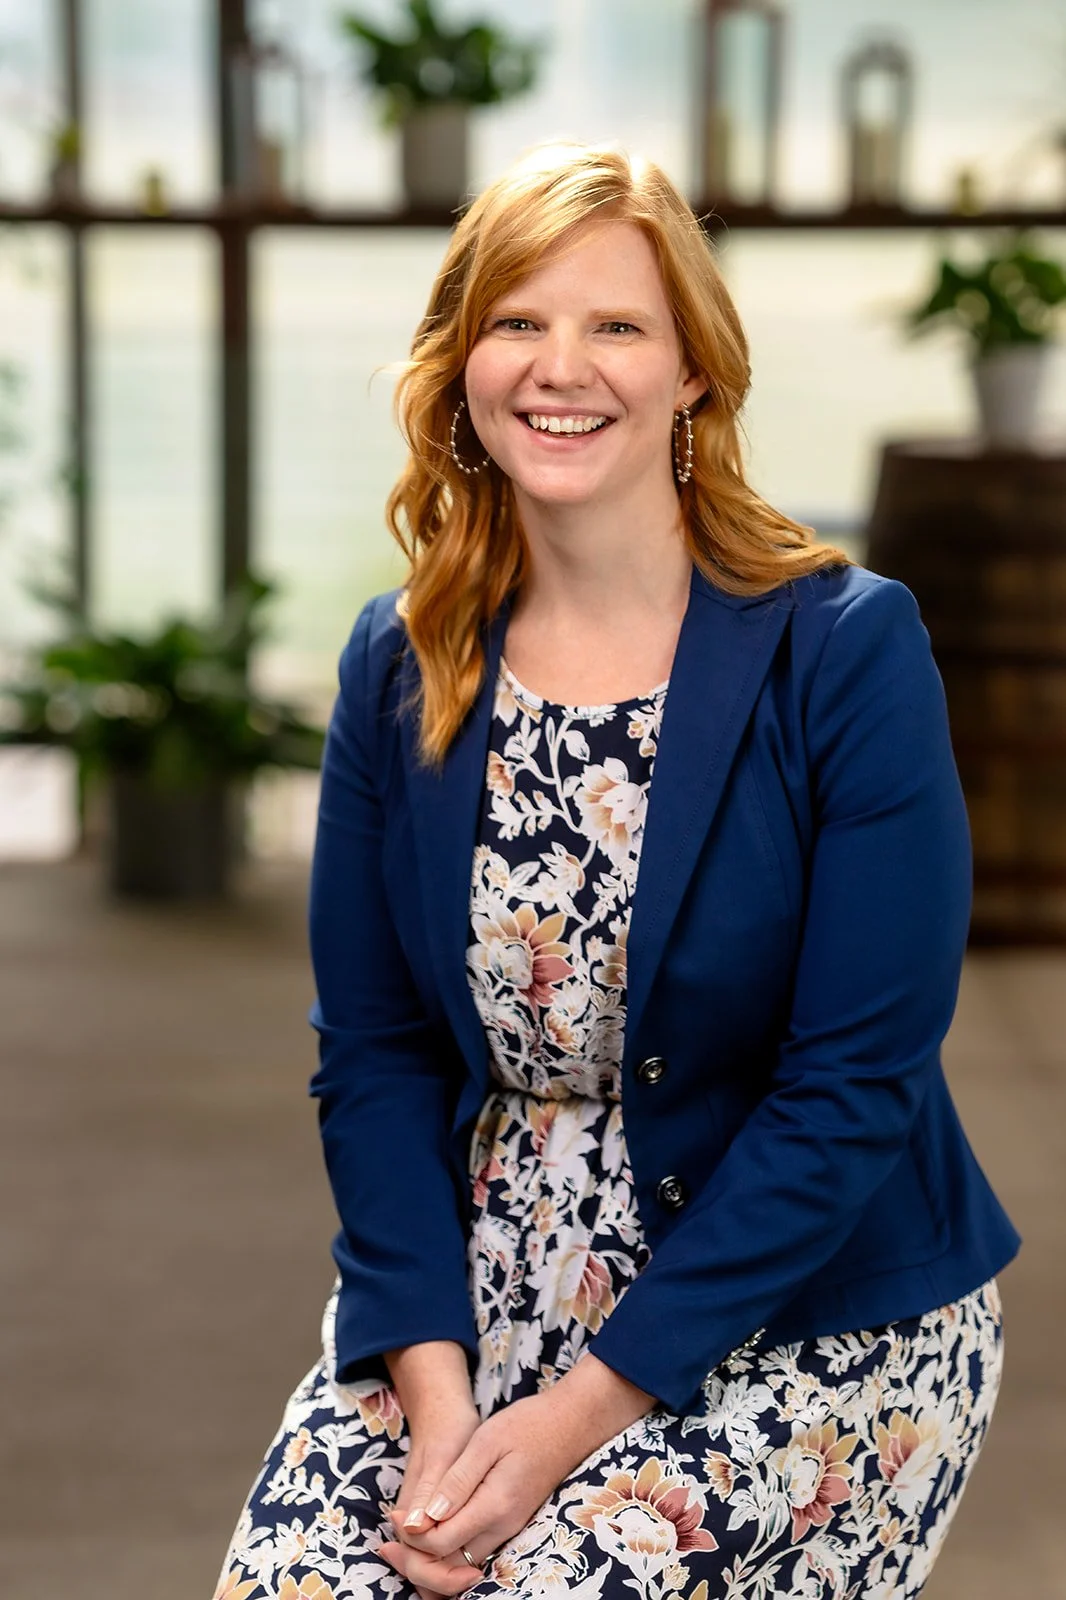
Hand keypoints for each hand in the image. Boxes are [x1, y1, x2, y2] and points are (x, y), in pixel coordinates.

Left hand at [379, 1360, 653, 1595]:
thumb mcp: (486, 1441)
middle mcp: (502, 1527)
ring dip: (428, 1561)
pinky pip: (472, 1554)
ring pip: (461, 1567)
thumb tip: (424, 1519)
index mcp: (494, 1506)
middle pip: (449, 1567)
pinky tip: (428, 1535)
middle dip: (414, 1561)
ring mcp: (508, 1530)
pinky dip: (446, 1555)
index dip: (412, 1537)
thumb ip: (456, 1482)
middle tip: (387, 1542)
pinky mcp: (509, 1526)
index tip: (394, 1517)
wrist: (570, 1425)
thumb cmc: (526, 1425)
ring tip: (400, 1541)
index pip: (442, 1543)